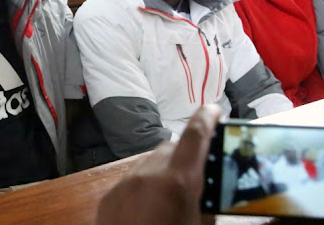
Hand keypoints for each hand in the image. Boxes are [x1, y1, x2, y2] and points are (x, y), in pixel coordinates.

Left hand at [97, 105, 220, 224]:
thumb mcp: (201, 222)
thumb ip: (208, 196)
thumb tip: (212, 181)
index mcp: (178, 181)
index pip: (195, 135)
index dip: (206, 117)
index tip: (213, 109)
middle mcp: (149, 175)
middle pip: (171, 149)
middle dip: (184, 158)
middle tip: (193, 178)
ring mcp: (126, 184)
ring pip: (150, 164)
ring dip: (163, 173)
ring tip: (168, 198)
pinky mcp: (110, 196)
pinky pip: (132, 180)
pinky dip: (143, 187)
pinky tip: (148, 207)